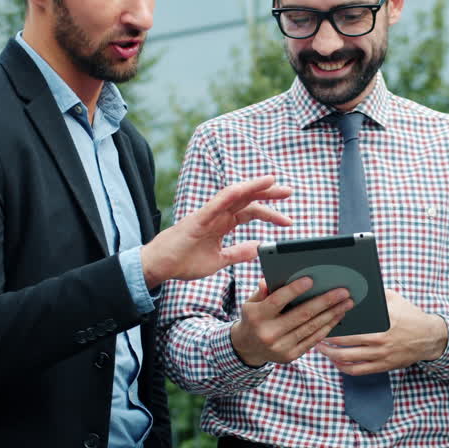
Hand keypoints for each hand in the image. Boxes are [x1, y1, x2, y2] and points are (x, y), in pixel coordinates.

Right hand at [142, 175, 292, 287]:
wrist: (159, 266)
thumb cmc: (183, 261)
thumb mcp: (219, 260)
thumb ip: (238, 253)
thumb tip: (259, 248)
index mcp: (222, 223)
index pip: (251, 212)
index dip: (270, 213)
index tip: (288, 221)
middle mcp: (217, 214)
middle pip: (247, 198)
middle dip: (268, 193)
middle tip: (289, 191)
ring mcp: (208, 214)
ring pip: (234, 194)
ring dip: (253, 186)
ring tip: (272, 181)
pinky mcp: (198, 219)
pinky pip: (216, 203)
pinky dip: (230, 194)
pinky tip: (244, 189)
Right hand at [231, 279, 354, 366]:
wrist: (248, 348)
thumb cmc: (254, 318)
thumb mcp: (251, 302)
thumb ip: (263, 291)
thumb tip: (269, 279)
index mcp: (257, 316)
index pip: (278, 300)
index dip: (294, 290)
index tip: (311, 280)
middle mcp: (268, 333)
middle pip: (302, 315)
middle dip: (325, 302)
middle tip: (343, 292)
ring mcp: (280, 347)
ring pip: (311, 328)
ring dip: (332, 314)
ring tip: (346, 303)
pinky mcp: (290, 356)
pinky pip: (313, 340)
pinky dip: (327, 327)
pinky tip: (337, 317)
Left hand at [317, 289, 446, 374]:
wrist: (429, 337)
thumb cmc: (410, 316)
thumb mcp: (395, 299)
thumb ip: (377, 293)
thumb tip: (356, 285)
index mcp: (380, 323)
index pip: (350, 326)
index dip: (331, 325)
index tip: (321, 320)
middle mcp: (379, 341)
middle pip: (343, 345)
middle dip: (325, 341)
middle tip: (314, 334)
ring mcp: (380, 356)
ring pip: (347, 360)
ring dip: (330, 355)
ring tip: (320, 348)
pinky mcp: (383, 366)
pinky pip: (357, 371)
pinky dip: (342, 367)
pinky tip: (336, 361)